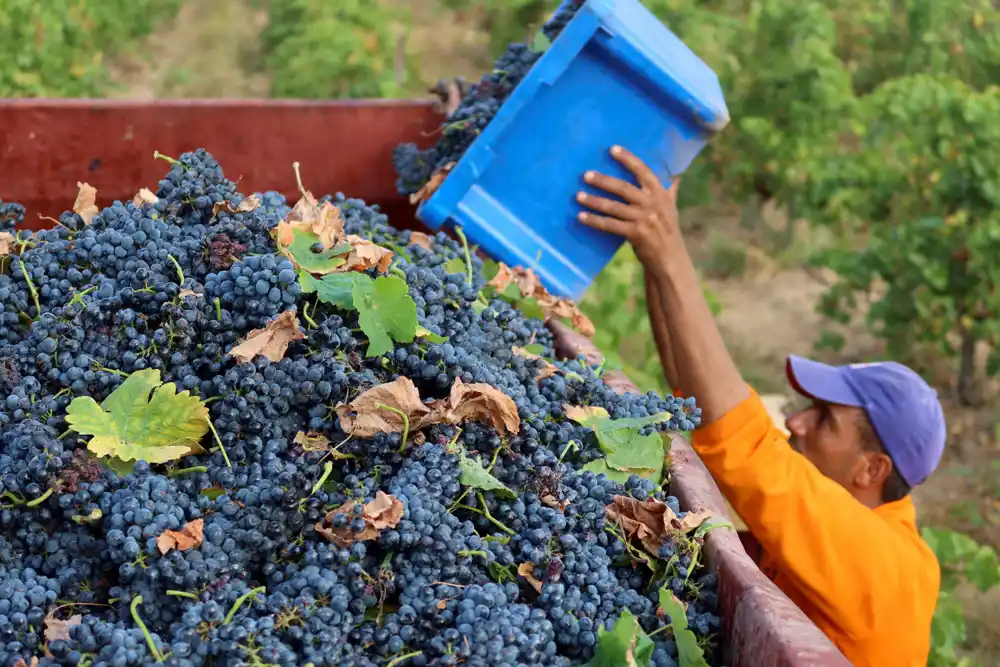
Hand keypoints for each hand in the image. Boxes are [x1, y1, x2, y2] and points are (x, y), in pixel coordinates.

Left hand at [576, 146, 680, 269]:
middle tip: (585, 175)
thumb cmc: (668, 231)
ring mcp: (644, 219)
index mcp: (661, 193)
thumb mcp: (671, 208)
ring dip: (594, 201)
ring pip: (614, 206)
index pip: (643, 170)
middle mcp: (653, 203)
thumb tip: (675, 175)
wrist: (670, 258)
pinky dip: (594, 220)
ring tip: (578, 195)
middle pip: (623, 187)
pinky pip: (610, 225)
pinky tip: (581, 217)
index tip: (612, 148)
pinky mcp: (635, 234)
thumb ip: (669, 191)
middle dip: (603, 180)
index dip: (628, 159)